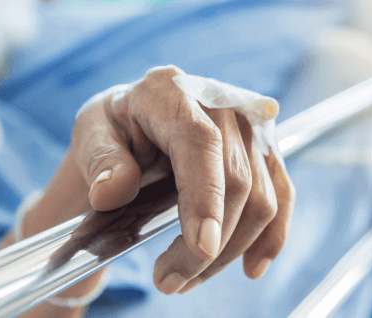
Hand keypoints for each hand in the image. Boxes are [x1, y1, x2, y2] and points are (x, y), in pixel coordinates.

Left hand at [70, 65, 294, 293]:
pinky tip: (251, 267)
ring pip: (261, 198)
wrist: (136, 121)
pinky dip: (271, 236)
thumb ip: (100, 160)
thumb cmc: (114, 127)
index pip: (199, 142)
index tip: (202, 247)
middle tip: (168, 281)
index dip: (205, 196)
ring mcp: (247, 125)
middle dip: (208, 246)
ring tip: (185, 278)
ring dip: (229, 251)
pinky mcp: (263, 149)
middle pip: (235, 179)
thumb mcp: (90, 133)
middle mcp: (219, 101)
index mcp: (169, 91)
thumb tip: (112, 191)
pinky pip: (281, 194)